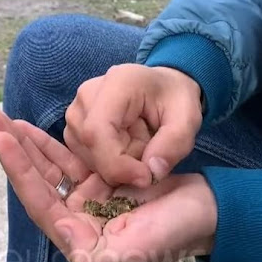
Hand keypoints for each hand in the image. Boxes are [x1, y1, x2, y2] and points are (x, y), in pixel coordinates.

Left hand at [0, 109, 215, 261]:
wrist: (205, 211)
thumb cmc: (176, 233)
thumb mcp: (139, 253)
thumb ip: (98, 257)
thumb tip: (64, 239)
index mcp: (82, 240)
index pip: (41, 203)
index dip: (20, 171)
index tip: (2, 138)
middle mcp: (78, 221)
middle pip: (37, 182)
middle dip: (13, 151)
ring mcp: (88, 200)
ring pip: (49, 169)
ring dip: (26, 143)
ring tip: (2, 117)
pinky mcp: (100, 182)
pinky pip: (69, 161)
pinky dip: (50, 145)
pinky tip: (31, 128)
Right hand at [65, 64, 202, 187]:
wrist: (162, 89)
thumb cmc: (174, 100)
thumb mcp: (188, 119)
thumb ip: (174, 144)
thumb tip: (151, 172)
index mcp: (116, 83)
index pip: (97, 132)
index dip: (117, 164)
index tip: (146, 178)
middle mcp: (86, 95)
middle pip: (92, 149)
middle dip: (124, 165)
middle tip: (151, 151)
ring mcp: (75, 112)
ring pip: (88, 158)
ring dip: (117, 165)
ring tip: (140, 145)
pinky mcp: (72, 129)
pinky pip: (84, 160)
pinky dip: (107, 165)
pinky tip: (126, 149)